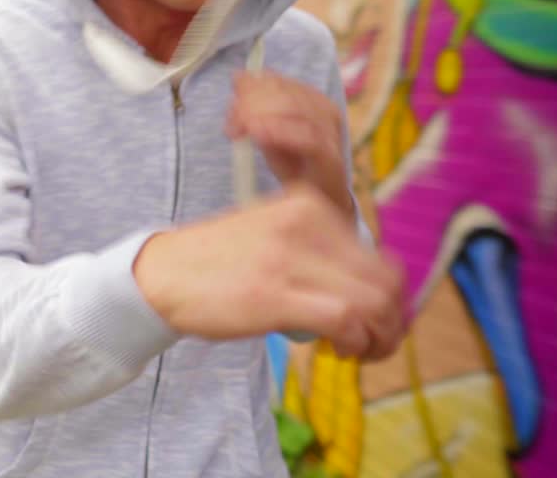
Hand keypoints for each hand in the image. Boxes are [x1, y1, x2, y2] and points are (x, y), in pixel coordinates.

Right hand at [133, 185, 406, 359]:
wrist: (163, 273)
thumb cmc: (219, 262)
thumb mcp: (274, 233)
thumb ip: (319, 249)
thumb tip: (374, 290)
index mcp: (309, 206)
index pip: (380, 258)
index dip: (391, 299)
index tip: (374, 322)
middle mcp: (306, 225)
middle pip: (386, 283)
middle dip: (392, 323)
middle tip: (375, 345)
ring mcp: (291, 258)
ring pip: (374, 303)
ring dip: (379, 338)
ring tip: (359, 351)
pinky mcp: (276, 295)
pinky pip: (346, 320)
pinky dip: (354, 343)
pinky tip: (338, 350)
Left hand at [226, 71, 352, 219]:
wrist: (319, 199)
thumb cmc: (294, 164)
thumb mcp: (267, 129)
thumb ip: (254, 105)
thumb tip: (237, 76)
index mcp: (311, 98)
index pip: (278, 81)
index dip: (252, 87)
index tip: (233, 100)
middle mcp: (325, 110)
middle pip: (285, 94)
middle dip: (253, 104)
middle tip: (232, 123)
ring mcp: (330, 132)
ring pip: (295, 110)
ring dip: (262, 116)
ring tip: (240, 129)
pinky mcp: (330, 155)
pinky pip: (306, 137)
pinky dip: (280, 132)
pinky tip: (260, 133)